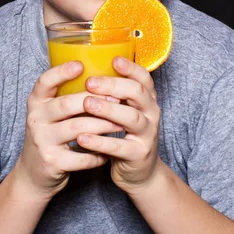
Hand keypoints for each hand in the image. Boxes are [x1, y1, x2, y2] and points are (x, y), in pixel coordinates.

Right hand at [14, 61, 121, 200]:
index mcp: (36, 102)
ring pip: (78, 129)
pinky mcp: (52, 162)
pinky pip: (81, 156)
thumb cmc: (51, 135)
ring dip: (103, 125)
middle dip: (95, 101)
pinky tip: (110, 150)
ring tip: (121, 123)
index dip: (61, 72)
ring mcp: (42, 141)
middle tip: (118, 99)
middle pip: (66, 104)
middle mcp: (35, 119)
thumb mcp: (50, 113)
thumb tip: (102, 76)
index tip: (80, 65)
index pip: (44, 82)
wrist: (34, 173)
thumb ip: (66, 95)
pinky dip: (98, 153)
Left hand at [77, 57, 161, 193]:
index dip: (130, 68)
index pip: (144, 78)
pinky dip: (100, 142)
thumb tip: (86, 69)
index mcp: (147, 99)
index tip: (113, 59)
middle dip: (113, 85)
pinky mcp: (138, 155)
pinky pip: (120, 147)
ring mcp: (147, 135)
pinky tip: (82, 138)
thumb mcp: (125, 111)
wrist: (140, 173)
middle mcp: (151, 114)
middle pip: (137, 93)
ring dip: (108, 109)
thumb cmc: (126, 135)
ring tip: (87, 104)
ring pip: (131, 118)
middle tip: (90, 82)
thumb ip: (114, 94)